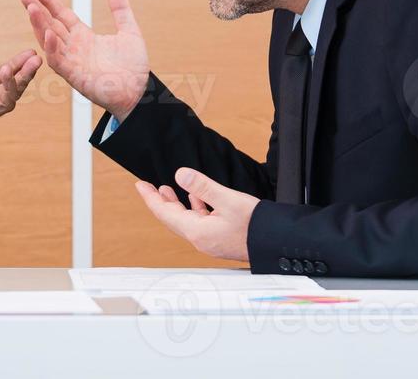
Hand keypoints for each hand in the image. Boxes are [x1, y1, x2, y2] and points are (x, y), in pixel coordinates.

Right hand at [20, 0, 148, 120]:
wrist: (139, 92)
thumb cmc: (133, 68)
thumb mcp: (129, 32)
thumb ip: (121, 10)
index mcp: (84, 36)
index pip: (61, 15)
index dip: (50, 2)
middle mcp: (74, 48)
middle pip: (50, 25)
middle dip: (37, 11)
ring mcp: (72, 61)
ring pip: (49, 41)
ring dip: (39, 25)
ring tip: (32, 9)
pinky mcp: (74, 75)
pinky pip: (57, 61)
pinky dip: (51, 47)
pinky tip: (48, 33)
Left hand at [134, 168, 260, 261]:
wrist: (277, 243)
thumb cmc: (256, 225)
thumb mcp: (228, 199)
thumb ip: (203, 186)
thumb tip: (180, 175)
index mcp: (198, 232)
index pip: (165, 213)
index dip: (151, 198)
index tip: (140, 185)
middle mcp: (201, 239)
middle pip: (172, 219)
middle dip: (159, 201)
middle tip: (147, 186)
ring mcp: (210, 241)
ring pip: (185, 220)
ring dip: (175, 204)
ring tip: (167, 189)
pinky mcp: (220, 239)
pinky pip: (199, 222)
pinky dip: (194, 208)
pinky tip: (196, 199)